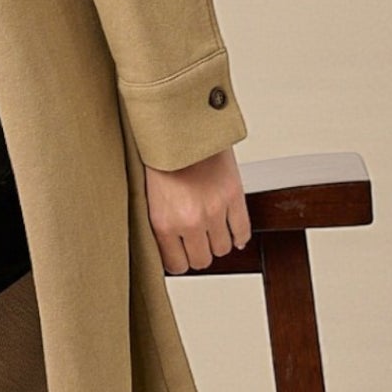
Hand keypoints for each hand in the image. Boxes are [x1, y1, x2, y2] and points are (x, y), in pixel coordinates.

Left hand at [143, 146, 251, 274]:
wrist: (179, 125)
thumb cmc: (160, 157)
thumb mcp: (148, 195)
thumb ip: (159, 224)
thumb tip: (167, 250)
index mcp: (163, 222)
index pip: (177, 265)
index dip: (179, 260)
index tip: (179, 253)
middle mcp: (189, 221)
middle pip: (202, 260)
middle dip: (198, 252)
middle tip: (195, 241)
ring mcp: (214, 210)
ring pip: (222, 249)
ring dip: (217, 241)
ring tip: (210, 229)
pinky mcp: (234, 196)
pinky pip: (243, 231)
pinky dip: (239, 235)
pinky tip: (231, 230)